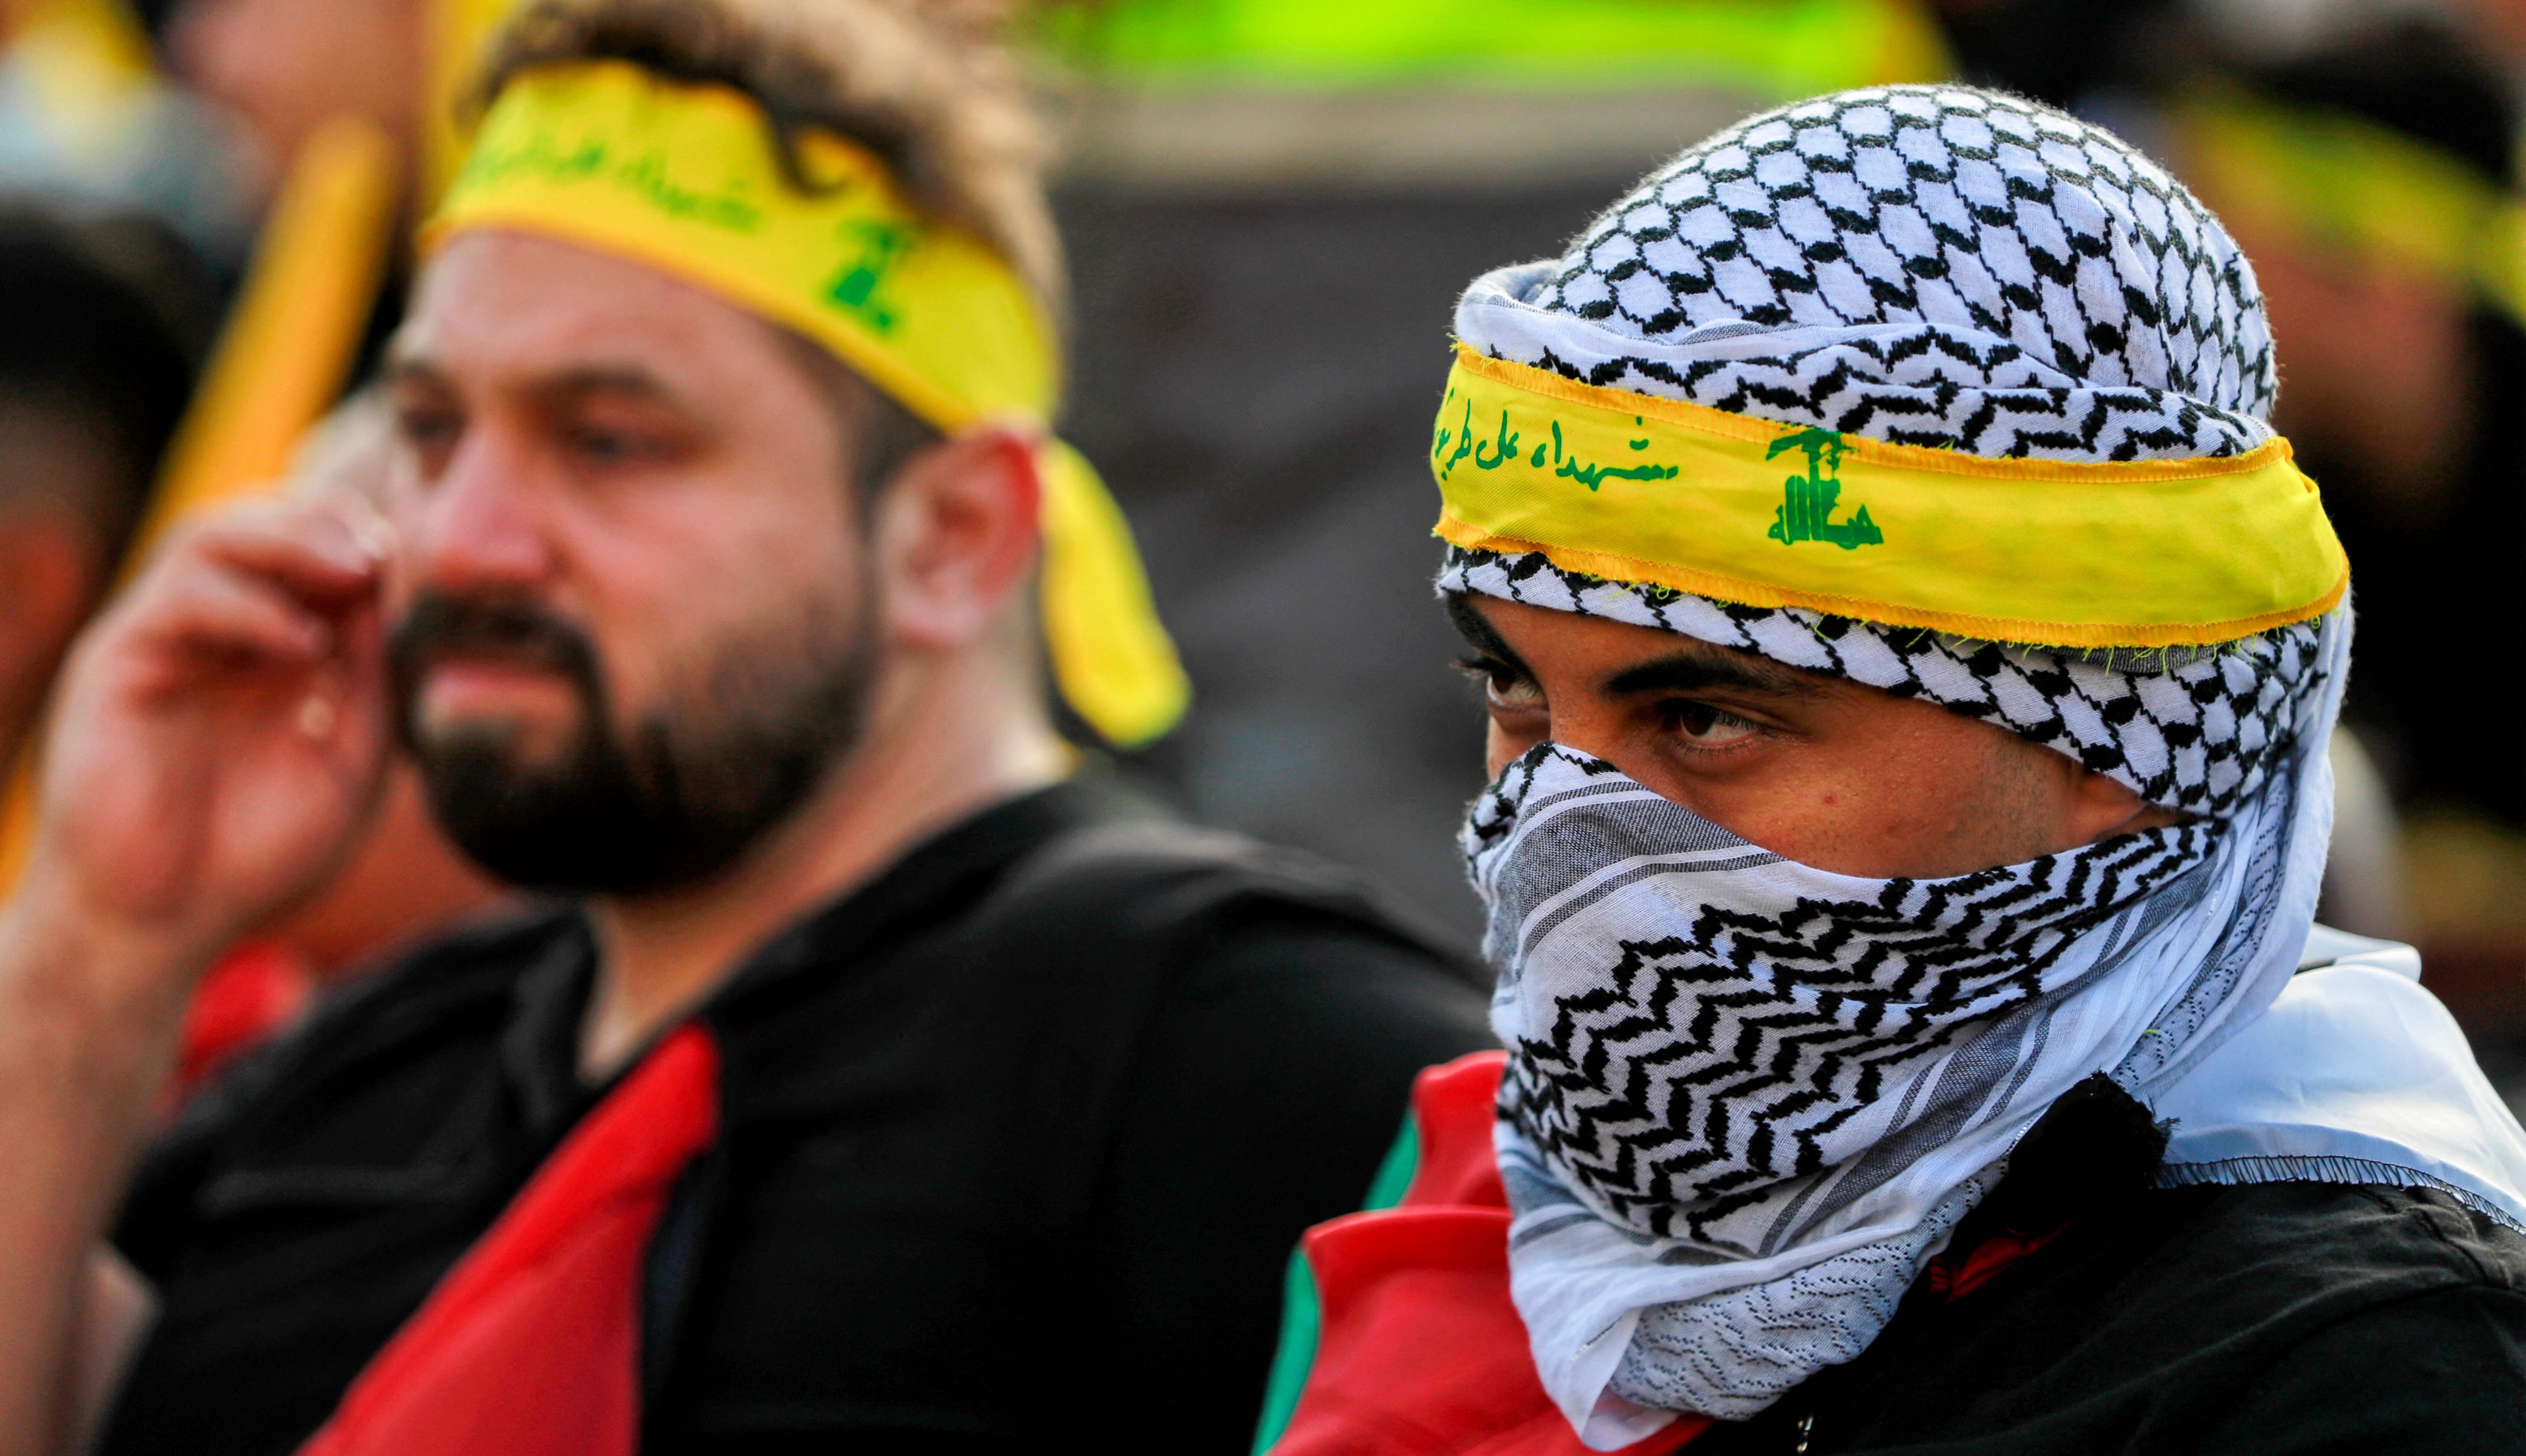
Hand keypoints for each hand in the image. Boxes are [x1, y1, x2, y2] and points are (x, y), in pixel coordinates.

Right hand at [24, 500, 392, 972]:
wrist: (166, 921)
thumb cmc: (254, 854)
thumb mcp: (347, 759)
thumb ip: (369, 680)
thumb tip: (390, 598)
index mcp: (269, 650)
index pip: (307, 554)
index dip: (360, 540)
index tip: (410, 561)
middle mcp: (214, 634)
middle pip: (259, 524)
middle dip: (326, 521)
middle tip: (380, 553)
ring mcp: (163, 641)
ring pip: (210, 536)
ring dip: (288, 538)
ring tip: (352, 571)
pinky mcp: (119, 661)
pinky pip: (178, 596)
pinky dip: (249, 606)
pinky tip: (303, 643)